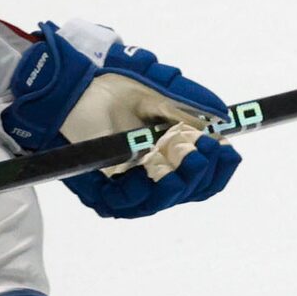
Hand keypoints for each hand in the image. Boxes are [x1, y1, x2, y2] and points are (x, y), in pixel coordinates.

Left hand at [1, 21, 241, 219]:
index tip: (229, 150)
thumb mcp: (155, 98)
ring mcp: (126, 190)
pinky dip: (143, 191)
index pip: (204, 178)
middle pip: (189, 192)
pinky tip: (156, 175)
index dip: (220, 168)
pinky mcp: (100, 194)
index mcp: (169, 161)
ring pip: (161, 201)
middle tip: (210, 150)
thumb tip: (221, 123)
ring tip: (192, 161)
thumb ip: (187, 111)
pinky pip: (127, 203)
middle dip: (204, 173)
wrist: (68, 92)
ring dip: (180, 184)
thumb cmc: (109, 94)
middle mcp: (151, 181)